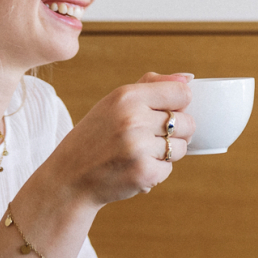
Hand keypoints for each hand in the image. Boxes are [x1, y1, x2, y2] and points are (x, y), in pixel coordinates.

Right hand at [38, 73, 195, 206]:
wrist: (68, 179)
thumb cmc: (95, 137)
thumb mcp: (114, 103)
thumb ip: (152, 85)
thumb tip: (189, 78)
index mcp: (126, 96)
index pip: (182, 93)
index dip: (180, 105)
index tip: (166, 112)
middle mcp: (133, 119)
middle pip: (188, 123)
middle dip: (176, 132)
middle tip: (149, 137)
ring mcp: (138, 147)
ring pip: (182, 147)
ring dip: (167, 153)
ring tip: (140, 153)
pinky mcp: (144, 172)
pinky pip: (169, 168)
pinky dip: (156, 171)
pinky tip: (134, 168)